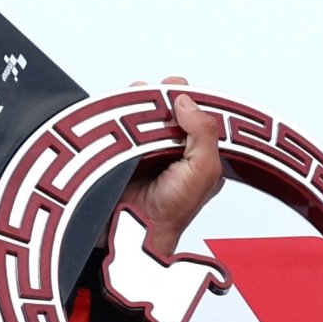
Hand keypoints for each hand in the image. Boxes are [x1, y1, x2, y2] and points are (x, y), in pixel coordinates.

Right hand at [117, 76, 224, 255]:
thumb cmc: (170, 214)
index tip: (181, 89)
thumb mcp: (203, 172)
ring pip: (143, 109)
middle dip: (163, 93)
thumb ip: (204, 135)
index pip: (200, 113)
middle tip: (159, 93)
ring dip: (139, 100)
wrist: (134, 232)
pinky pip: (119, 121)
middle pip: (170, 105)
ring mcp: (147, 146)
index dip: (192, 98)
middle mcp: (175, 147)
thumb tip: (187, 102)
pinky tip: (120, 113)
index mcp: (201, 153)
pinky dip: (118, 112)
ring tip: (137, 101)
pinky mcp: (123, 148)